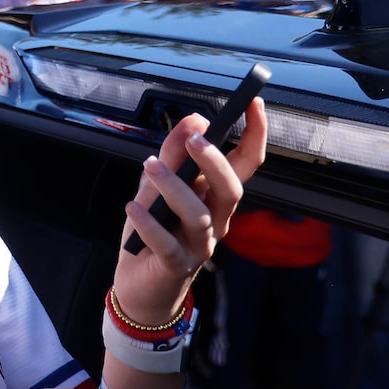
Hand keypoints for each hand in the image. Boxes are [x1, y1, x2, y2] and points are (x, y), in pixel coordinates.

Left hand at [110, 105, 266, 323]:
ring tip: (150, 166)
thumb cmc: (153, 230)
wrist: (140, 284)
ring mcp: (200, 245)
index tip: (253, 104)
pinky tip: (133, 207)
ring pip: (198, 213)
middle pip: (231, 189)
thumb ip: (172, 154)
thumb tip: (192, 120)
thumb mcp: (157, 186)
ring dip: (174, 186)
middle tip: (195, 139)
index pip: (245, 164)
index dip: (254, 134)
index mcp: (216, 198)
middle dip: (216, 161)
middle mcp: (217, 221)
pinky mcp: (177, 265)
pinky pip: (167, 243)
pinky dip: (149, 223)